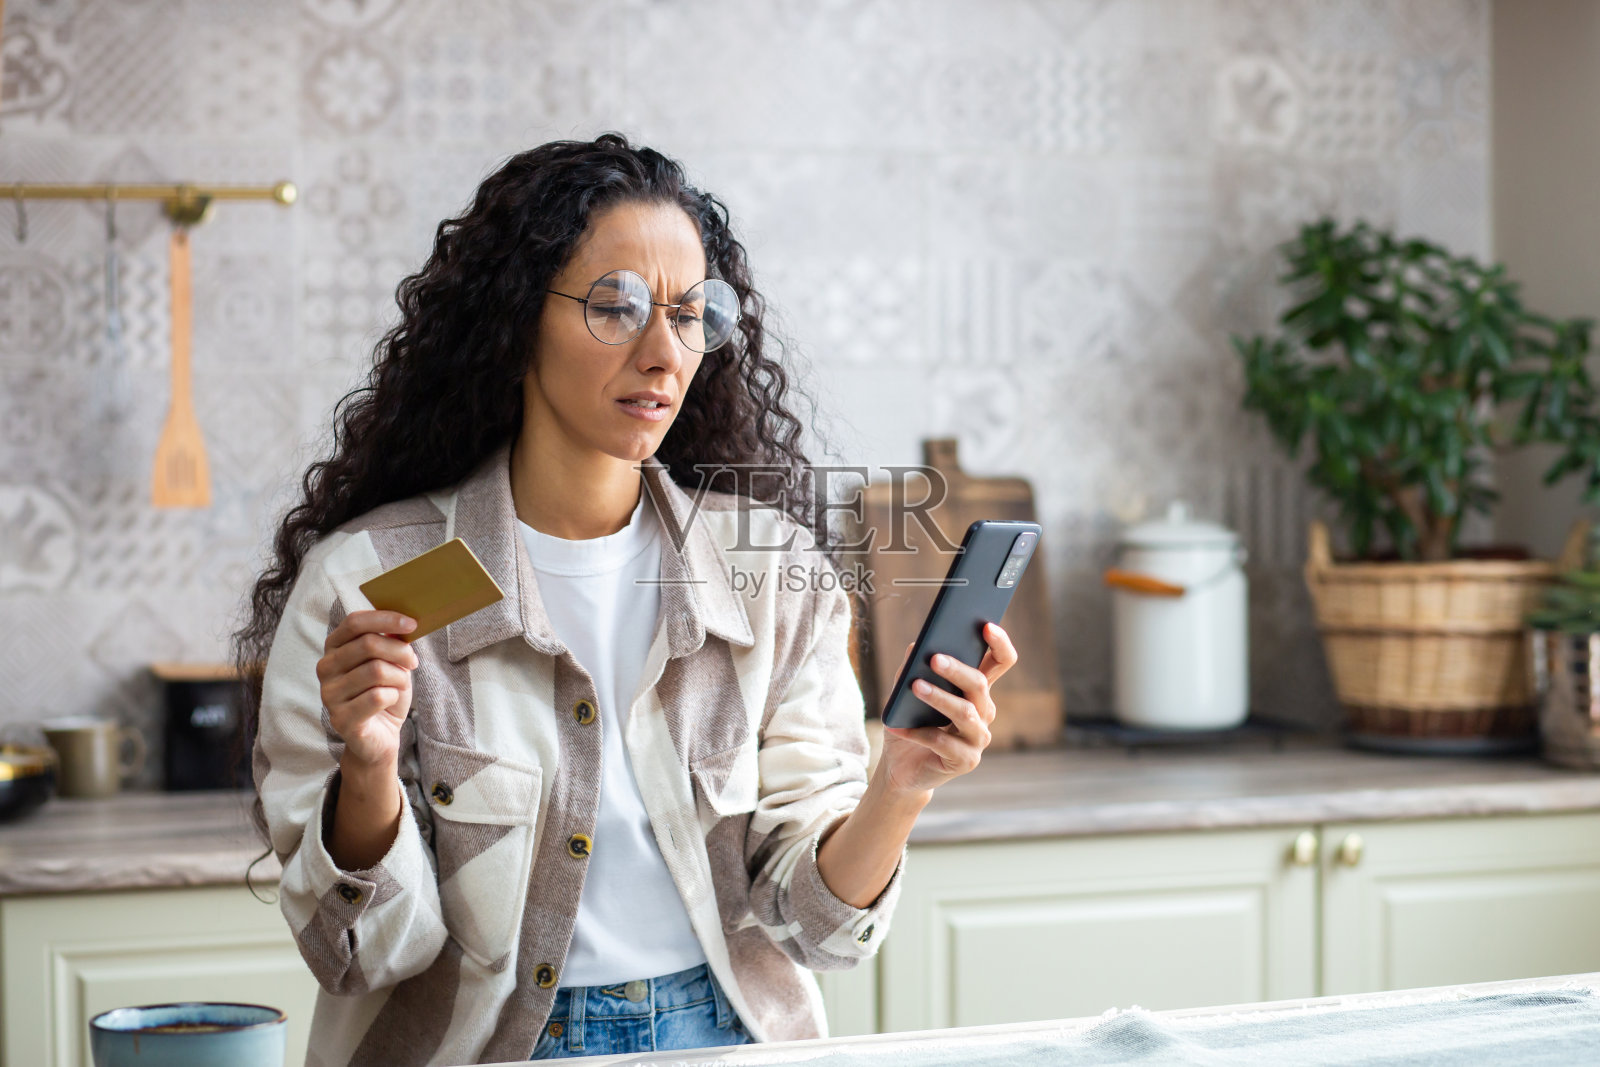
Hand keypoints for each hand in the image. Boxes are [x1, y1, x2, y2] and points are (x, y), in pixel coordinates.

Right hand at [316, 610, 417, 770]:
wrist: (381, 735)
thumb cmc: (385, 692)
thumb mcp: (390, 661)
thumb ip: (391, 640)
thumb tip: (403, 622)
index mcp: (334, 648)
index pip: (355, 622)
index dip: (385, 619)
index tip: (412, 624)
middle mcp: (325, 668)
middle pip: (368, 644)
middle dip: (400, 651)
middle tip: (413, 662)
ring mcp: (328, 694)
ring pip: (376, 670)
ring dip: (398, 677)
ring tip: (399, 685)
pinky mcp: (340, 718)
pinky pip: (377, 697)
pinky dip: (393, 696)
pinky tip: (389, 702)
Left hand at [879, 622, 1018, 797]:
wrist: (901, 766)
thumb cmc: (910, 722)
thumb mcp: (906, 691)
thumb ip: (912, 667)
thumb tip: (918, 644)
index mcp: (976, 689)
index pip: (1001, 662)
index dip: (999, 643)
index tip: (986, 626)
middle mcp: (983, 711)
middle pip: (980, 684)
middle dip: (957, 669)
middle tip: (934, 658)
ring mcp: (978, 737)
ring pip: (965, 712)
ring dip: (939, 698)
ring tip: (915, 687)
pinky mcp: (966, 761)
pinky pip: (944, 743)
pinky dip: (918, 733)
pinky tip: (898, 726)